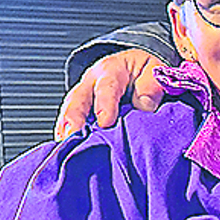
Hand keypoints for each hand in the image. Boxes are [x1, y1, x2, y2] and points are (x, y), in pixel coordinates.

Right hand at [54, 49, 168, 137]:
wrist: (134, 70)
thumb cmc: (143, 72)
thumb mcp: (153, 71)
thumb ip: (151, 85)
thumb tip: (145, 105)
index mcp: (112, 70)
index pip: (107, 86)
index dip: (105, 104)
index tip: (105, 122)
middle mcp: (91, 82)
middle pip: (78, 98)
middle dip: (74, 117)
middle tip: (74, 135)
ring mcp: (82, 97)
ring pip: (69, 111)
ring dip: (66, 129)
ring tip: (66, 145)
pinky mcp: (78, 111)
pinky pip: (67, 122)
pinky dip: (65, 135)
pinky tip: (66, 149)